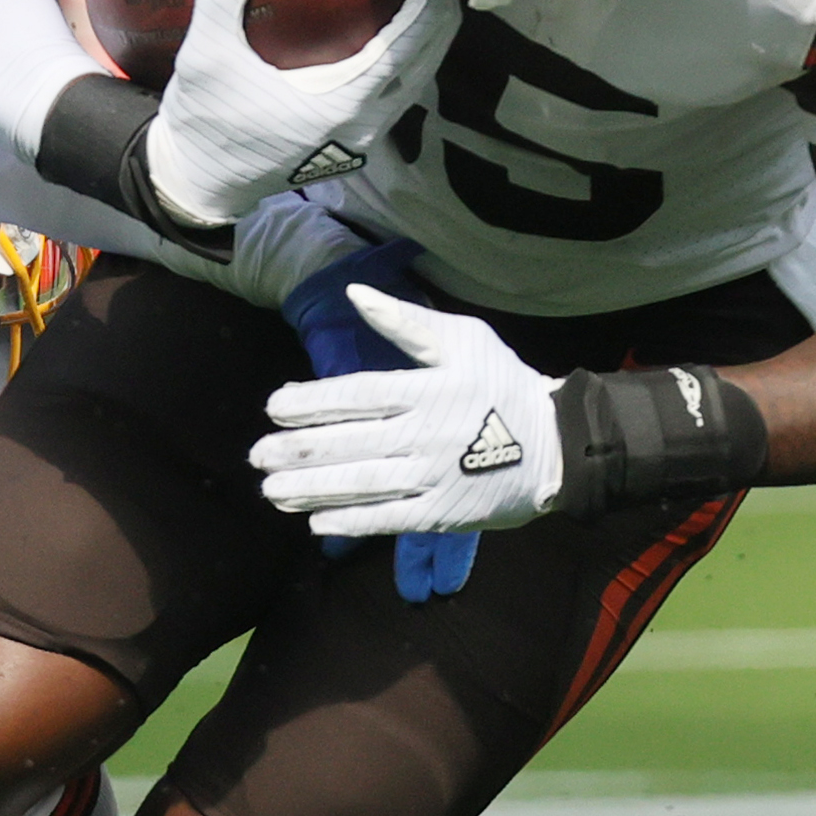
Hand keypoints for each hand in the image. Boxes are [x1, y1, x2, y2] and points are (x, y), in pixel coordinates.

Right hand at [144, 0, 457, 225]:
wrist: (196, 183)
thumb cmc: (204, 124)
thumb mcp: (205, 57)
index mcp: (336, 108)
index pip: (401, 55)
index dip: (426, 15)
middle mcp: (357, 129)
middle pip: (420, 72)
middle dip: (439, 25)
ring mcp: (354, 142)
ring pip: (410, 89)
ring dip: (425, 48)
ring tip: (431, 6)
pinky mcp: (344, 146)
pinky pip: (392, 100)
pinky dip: (403, 67)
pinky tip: (395, 42)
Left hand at [252, 286, 563, 535]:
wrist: (558, 444)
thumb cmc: (503, 385)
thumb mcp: (464, 339)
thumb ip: (406, 322)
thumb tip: (355, 294)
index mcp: (426, 390)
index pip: (356, 396)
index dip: (311, 402)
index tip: (273, 406)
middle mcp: (424, 435)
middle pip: (349, 444)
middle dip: (298, 450)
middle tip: (256, 454)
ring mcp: (433, 477)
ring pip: (361, 484)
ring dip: (311, 489)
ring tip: (272, 491)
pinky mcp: (443, 513)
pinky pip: (389, 520)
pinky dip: (352, 522)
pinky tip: (316, 521)